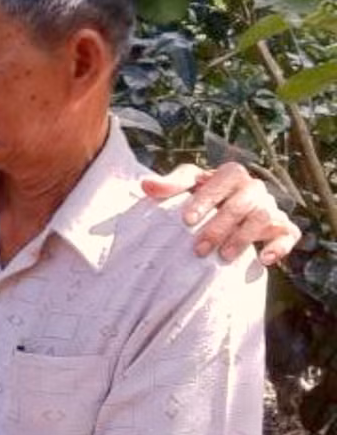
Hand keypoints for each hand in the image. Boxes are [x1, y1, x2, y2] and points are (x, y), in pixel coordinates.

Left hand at [141, 161, 299, 265]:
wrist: (220, 217)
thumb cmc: (200, 200)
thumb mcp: (184, 189)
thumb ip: (169, 186)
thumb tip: (145, 184)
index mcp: (231, 175)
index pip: (223, 180)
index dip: (206, 199)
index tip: (186, 220)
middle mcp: (253, 189)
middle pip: (243, 202)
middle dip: (220, 226)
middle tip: (199, 249)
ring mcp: (269, 208)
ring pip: (264, 217)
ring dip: (244, 237)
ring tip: (224, 256)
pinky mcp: (281, 228)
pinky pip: (289, 234)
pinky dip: (280, 246)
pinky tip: (264, 259)